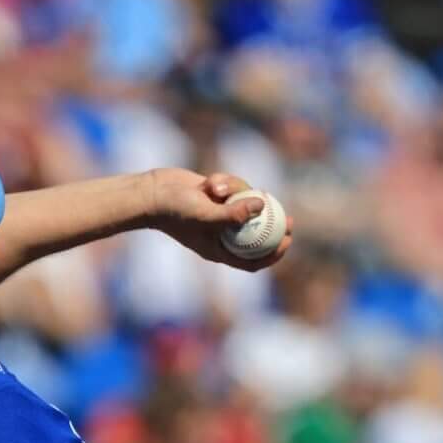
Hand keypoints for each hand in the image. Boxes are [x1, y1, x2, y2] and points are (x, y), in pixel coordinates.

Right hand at [145, 168, 293, 270]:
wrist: (152, 193)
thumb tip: (263, 206)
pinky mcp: (217, 197)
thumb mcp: (206, 214)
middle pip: (257, 236)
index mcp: (220, 250)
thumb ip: (234, 214)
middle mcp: (222, 235)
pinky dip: (226, 183)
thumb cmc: (175, 210)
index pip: (253, 261)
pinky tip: (210, 181)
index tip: (287, 241)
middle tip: (290, 219)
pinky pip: (234, 189)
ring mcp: (220, 215)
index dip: (274, 255)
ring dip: (237, 192)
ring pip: (245, 204)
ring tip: (217, 188)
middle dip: (274, 228)